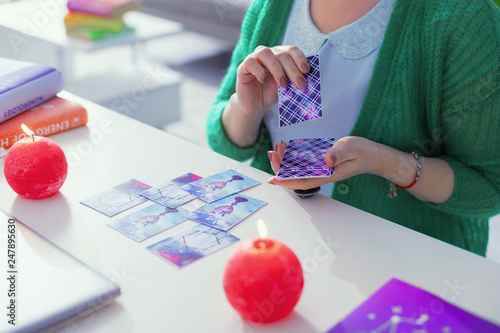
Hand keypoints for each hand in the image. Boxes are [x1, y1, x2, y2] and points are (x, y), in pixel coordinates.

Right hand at [235, 45, 309, 116]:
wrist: (256, 105)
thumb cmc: (271, 93)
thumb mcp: (286, 86)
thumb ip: (293, 80)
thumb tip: (305, 78)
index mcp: (280, 55)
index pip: (291, 50)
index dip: (300, 58)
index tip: (306, 71)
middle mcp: (268, 53)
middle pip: (281, 54)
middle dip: (292, 69)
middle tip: (300, 83)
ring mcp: (254, 58)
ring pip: (266, 53)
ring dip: (277, 69)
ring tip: (282, 84)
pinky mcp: (243, 67)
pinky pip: (250, 62)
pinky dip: (258, 71)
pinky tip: (262, 81)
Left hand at [267, 137, 382, 189]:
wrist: (373, 155)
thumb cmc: (364, 151)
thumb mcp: (352, 147)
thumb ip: (339, 153)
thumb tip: (325, 160)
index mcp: (328, 175)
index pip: (303, 181)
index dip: (286, 181)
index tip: (273, 178)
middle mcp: (323, 174)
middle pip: (297, 176)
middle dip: (281, 167)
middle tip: (272, 153)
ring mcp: (322, 169)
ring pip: (299, 169)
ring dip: (286, 161)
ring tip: (277, 147)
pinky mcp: (322, 163)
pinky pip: (304, 163)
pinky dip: (294, 156)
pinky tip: (287, 146)